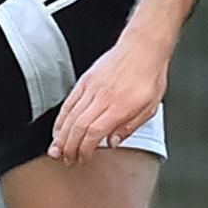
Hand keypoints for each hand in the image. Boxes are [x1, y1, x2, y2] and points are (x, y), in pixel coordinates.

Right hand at [48, 31, 170, 164]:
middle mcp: (103, 97)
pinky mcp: (85, 80)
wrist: (143, 47)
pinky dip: (61, 118)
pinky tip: (58, 129)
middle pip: (78, 127)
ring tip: (57, 149)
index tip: (82, 159)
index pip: (94, 132)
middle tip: (67, 160)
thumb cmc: (150, 76)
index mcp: (120, 106)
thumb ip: (129, 127)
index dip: (84, 149)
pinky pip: (69, 102)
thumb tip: (112, 143)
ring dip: (61, 135)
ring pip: (70, 115)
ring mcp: (92, 88)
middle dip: (69, 147)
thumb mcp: (151, 107)